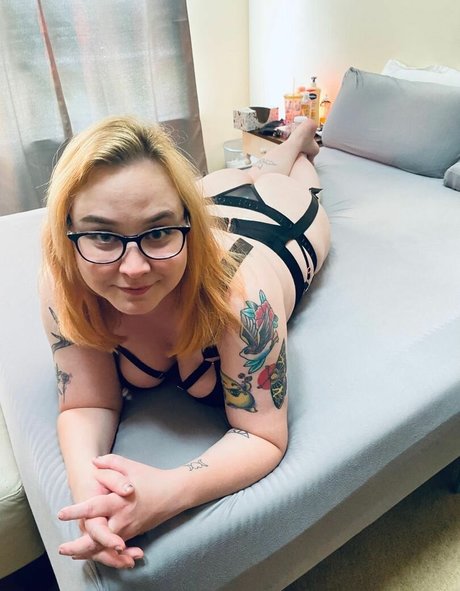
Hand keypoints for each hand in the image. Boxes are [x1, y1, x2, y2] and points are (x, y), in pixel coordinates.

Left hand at [58, 455, 183, 562]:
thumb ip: (111, 462)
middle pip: (98, 538)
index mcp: (120, 501)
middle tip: (62, 549)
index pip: (95, 507)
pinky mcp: (133, 534)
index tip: (61, 514)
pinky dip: (102, 551)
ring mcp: (128, 530)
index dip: (77, 511)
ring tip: (71, 553)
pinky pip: (115, 547)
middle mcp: (123, 519)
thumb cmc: (151, 478)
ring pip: (105, 547)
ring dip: (88, 552)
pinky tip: (90, 553)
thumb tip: (93, 463)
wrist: (174, 493)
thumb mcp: (131, 466)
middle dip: (79, 546)